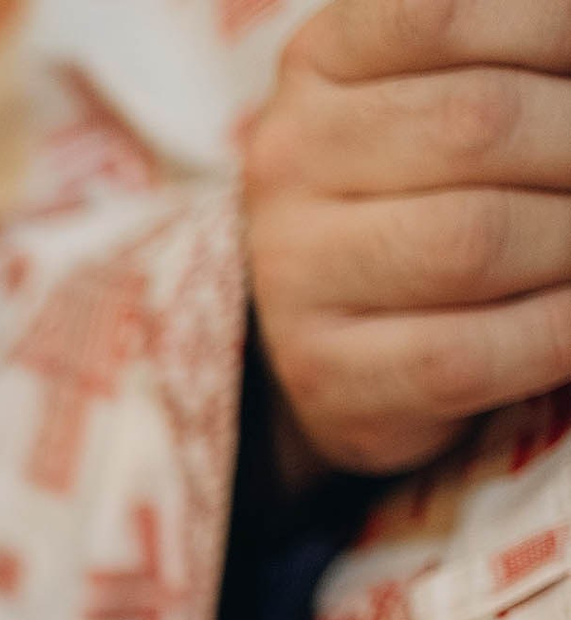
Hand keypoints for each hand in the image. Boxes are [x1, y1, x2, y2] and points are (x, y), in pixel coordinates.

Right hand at [245, 0, 570, 474]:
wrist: (335, 323)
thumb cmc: (425, 181)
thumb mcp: (447, 88)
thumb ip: (519, 60)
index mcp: (321, 61)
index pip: (441, 16)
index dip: (550, 32)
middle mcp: (288, 160)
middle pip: (477, 126)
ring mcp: (292, 273)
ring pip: (471, 241)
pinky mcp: (324, 372)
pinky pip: (463, 353)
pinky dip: (557, 332)